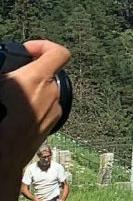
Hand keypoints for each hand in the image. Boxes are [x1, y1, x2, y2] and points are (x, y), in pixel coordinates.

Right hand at [0, 41, 70, 184]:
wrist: (5, 155)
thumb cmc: (1, 119)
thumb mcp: (0, 85)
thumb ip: (7, 74)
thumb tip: (6, 74)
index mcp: (38, 79)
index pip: (58, 52)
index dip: (43, 46)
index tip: (27, 50)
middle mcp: (51, 94)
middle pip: (45, 73)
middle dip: (27, 73)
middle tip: (9, 78)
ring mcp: (53, 112)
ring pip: (43, 93)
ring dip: (28, 92)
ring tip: (8, 100)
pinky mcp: (50, 126)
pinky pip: (42, 109)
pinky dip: (31, 107)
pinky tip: (13, 115)